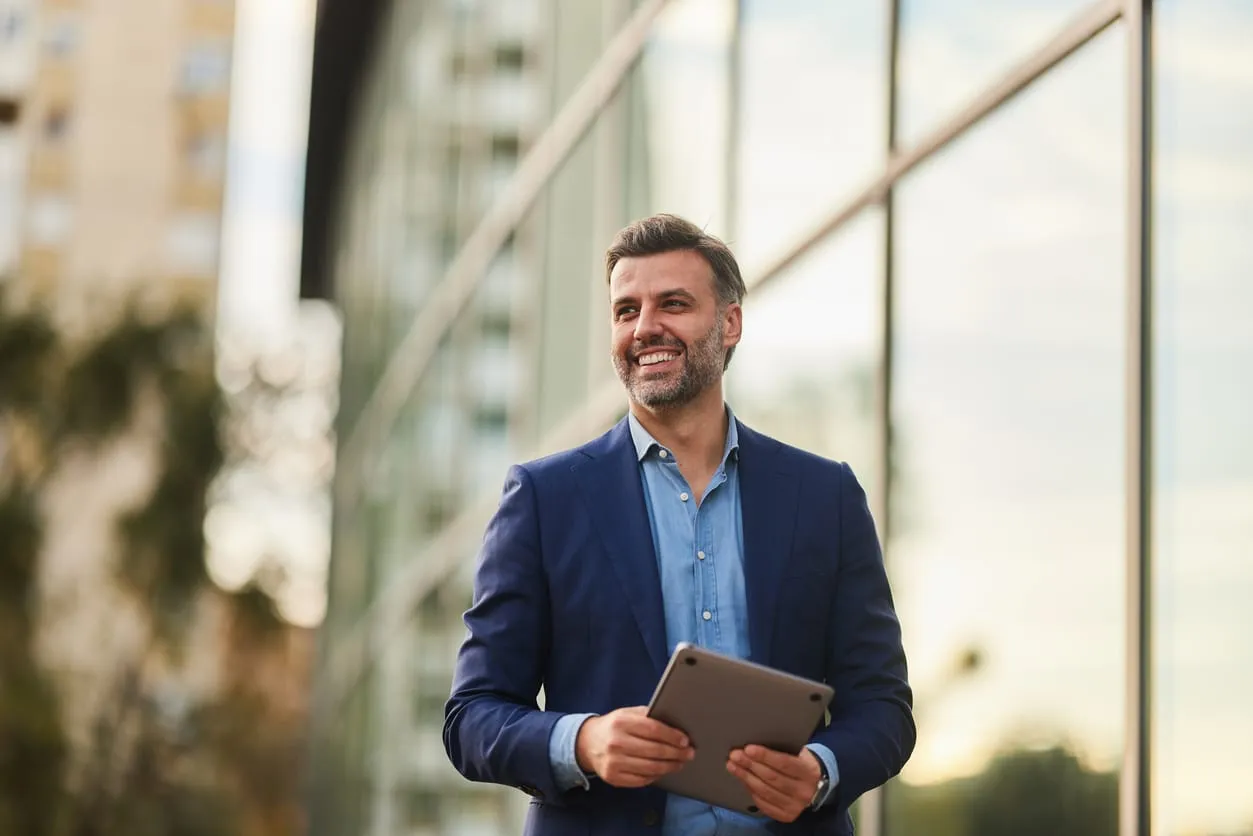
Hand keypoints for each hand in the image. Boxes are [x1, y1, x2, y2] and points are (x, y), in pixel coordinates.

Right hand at [575, 706, 694, 787]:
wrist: (587, 743)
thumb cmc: (614, 727)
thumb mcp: (627, 714)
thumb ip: (647, 716)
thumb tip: (674, 724)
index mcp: (621, 723)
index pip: (654, 730)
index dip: (672, 736)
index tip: (686, 740)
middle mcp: (616, 743)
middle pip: (655, 751)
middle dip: (676, 753)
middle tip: (689, 754)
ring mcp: (614, 762)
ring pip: (650, 768)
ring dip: (669, 767)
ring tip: (679, 763)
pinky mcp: (613, 777)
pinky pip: (641, 780)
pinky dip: (655, 777)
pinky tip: (663, 771)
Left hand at [726, 745, 821, 822]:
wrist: (815, 786)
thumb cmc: (801, 764)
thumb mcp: (799, 754)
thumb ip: (783, 750)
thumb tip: (757, 746)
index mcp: (809, 772)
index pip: (784, 763)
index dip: (765, 756)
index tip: (748, 749)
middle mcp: (804, 791)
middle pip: (772, 778)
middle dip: (750, 765)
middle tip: (735, 756)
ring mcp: (795, 806)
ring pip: (766, 791)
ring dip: (746, 778)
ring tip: (733, 766)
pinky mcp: (787, 815)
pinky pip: (764, 804)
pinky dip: (751, 791)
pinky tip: (743, 781)